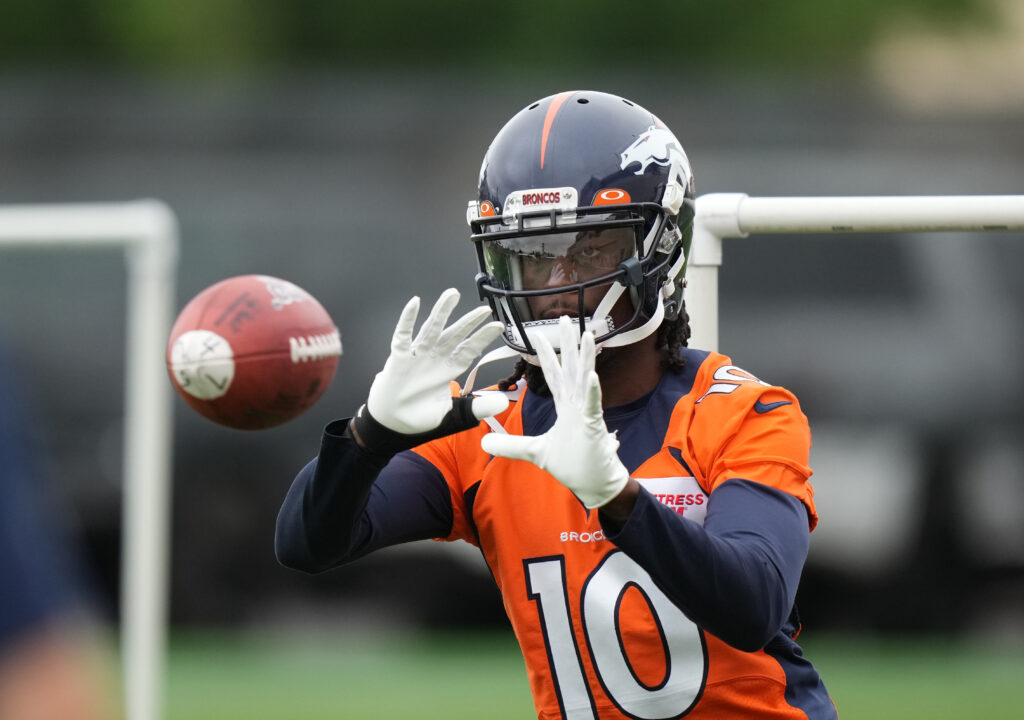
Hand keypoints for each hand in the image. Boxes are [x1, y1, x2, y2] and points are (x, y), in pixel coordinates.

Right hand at [352, 288, 508, 454]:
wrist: (392, 424)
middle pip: (454, 335)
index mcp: (449, 369)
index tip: (498, 326)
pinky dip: (407, 319)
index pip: (469, 349)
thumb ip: (476, 408)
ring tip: (452, 294)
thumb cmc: (420, 417)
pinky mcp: (399, 358)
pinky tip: (414, 303)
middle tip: (484, 309)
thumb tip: (501, 404)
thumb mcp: (453, 415)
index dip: (483, 338)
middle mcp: (435, 358)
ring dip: (441, 312)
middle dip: (469, 322)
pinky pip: (403, 335)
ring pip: (432, 329)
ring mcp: (417, 356)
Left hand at [481, 316, 628, 507]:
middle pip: (570, 369)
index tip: (537, 335)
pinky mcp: (594, 427)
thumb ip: (511, 445)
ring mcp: (587, 414)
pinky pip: (593, 406)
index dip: (546, 355)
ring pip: (585, 380)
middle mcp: (577, 405)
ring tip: (586, 334)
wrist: (594, 485)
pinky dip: (592, 391)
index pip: (553, 376)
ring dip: (585, 358)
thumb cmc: (573, 465)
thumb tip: (484, 441)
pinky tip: (591, 375)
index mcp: (566, 408)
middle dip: (567, 344)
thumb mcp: (535, 452)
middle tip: (565, 318)